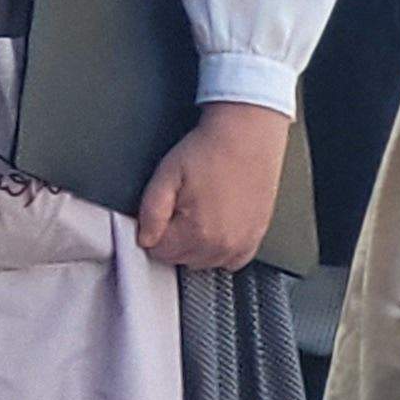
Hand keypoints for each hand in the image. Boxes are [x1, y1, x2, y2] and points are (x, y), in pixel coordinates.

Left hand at [136, 101, 288, 270]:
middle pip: (181, 259)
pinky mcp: (256, 238)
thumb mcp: (166, 175)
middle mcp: (223, 245)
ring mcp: (242, 244)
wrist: (247, 137)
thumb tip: (144, 239)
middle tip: (179, 206)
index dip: (153, 231)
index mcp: (198, 231)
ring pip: (204, 262)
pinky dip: (220, 250)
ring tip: (198, 211)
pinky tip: (216, 225)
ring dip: (195, 245)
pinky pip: (231, 261)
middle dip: (173, 238)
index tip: (160, 213)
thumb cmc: (209, 151)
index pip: (159, 252)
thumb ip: (151, 212)